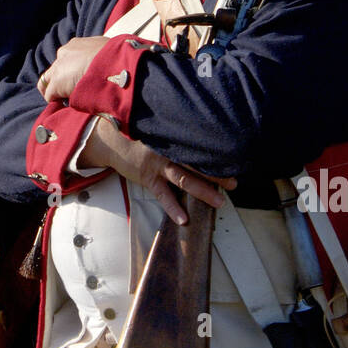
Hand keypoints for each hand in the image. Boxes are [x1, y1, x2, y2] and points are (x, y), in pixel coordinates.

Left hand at [37, 36, 110, 101]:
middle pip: (57, 68)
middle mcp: (64, 54)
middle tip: (74, 89)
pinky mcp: (56, 84)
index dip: (72, 68)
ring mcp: (58, 68)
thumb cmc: (115, 57)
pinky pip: (49, 95)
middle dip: (63, 78)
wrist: (110, 64)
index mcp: (76, 44)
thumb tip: (107, 61)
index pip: (68, 57)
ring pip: (47, 80)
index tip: (81, 77)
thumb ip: (101, 55)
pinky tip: (65, 105)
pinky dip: (55, 100)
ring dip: (55, 90)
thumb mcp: (107, 50)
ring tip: (64, 100)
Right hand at [77, 116, 235, 224]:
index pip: (200, 145)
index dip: (217, 153)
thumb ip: (180, 133)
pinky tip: (184, 219)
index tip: (234, 158)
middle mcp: (169, 149)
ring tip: (220, 201)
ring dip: (203, 190)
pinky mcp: (148, 177)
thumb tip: (205, 140)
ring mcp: (158, 164)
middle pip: (198, 162)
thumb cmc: (142, 134)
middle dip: (217, 174)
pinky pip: (163, 195)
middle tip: (234, 183)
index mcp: (175, 136)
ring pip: (185, 178)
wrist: (113, 139)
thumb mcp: (162, 128)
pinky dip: (173, 208)